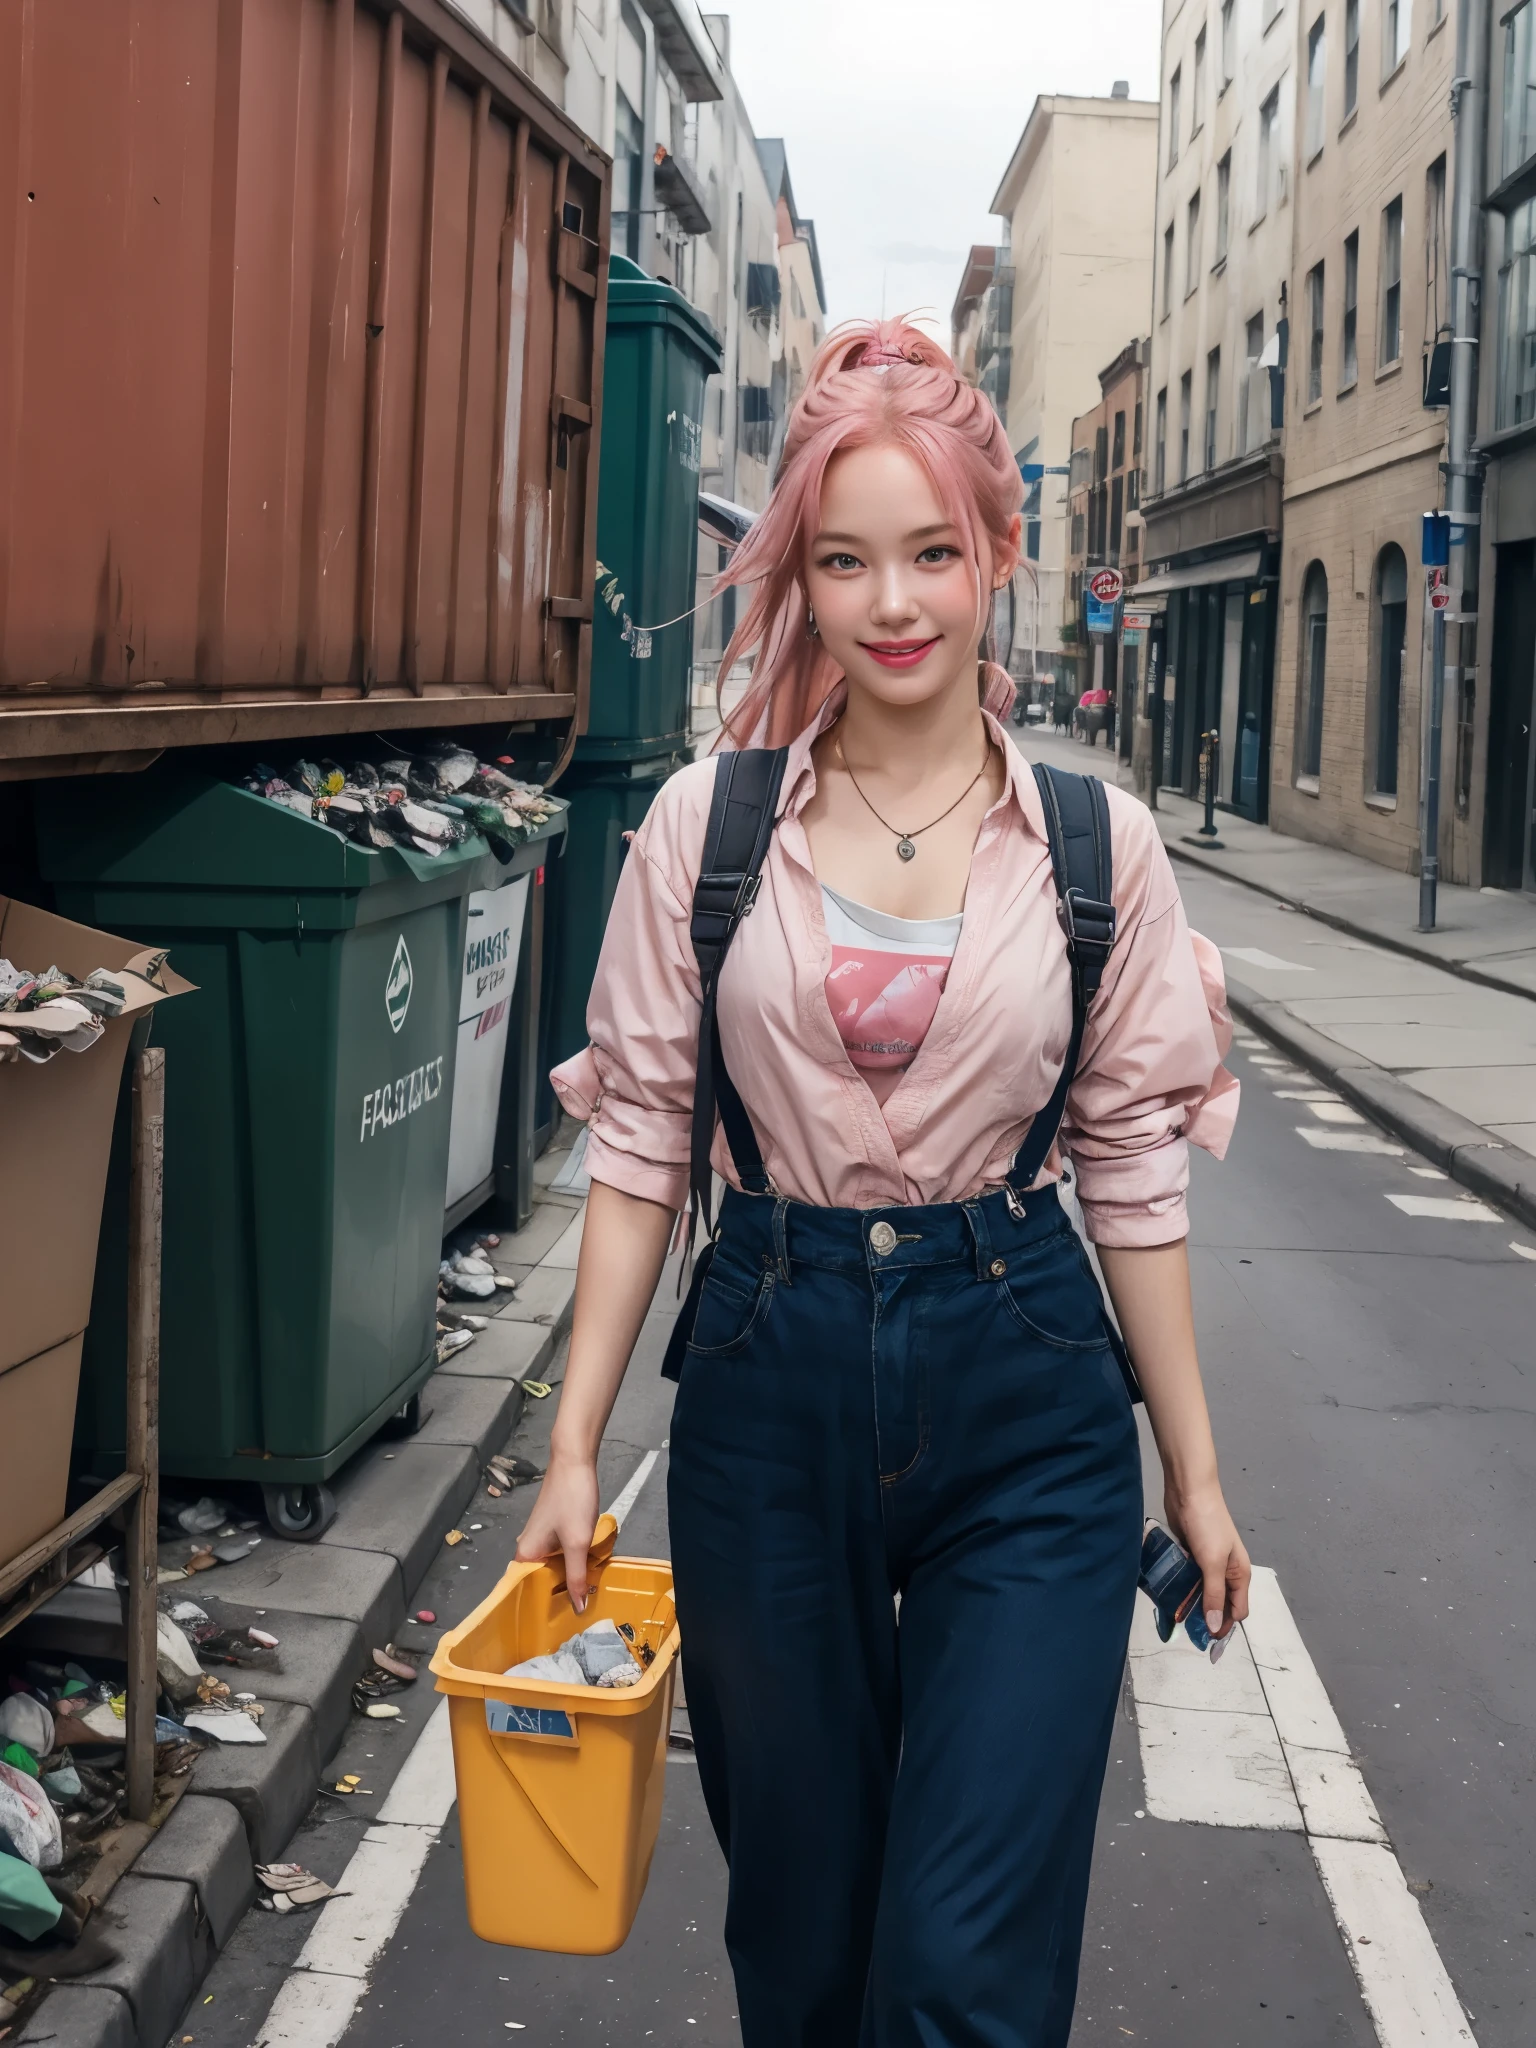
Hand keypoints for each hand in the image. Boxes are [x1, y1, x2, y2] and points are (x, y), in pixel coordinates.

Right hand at [514, 1450, 600, 1611]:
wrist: (575, 1461)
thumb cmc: (572, 1502)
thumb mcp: (577, 1543)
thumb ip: (577, 1578)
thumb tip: (577, 1608)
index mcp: (525, 1554)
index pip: (524, 1592)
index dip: (539, 1609)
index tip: (554, 1626)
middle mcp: (527, 1548)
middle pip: (540, 1581)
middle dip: (558, 1595)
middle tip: (577, 1615)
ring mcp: (541, 1538)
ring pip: (553, 1568)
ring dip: (568, 1579)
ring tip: (585, 1598)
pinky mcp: (553, 1530)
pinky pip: (560, 1555)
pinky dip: (571, 1564)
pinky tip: (586, 1572)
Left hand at [1162, 1480, 1250, 1640]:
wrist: (1189, 1491)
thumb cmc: (1207, 1525)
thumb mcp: (1212, 1562)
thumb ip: (1214, 1594)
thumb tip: (1216, 1627)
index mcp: (1239, 1574)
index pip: (1237, 1610)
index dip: (1225, 1625)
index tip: (1206, 1639)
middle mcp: (1226, 1571)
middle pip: (1221, 1603)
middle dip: (1208, 1617)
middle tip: (1187, 1631)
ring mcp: (1207, 1563)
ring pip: (1203, 1592)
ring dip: (1193, 1603)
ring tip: (1176, 1616)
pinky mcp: (1190, 1555)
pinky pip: (1189, 1579)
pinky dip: (1183, 1588)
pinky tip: (1169, 1596)